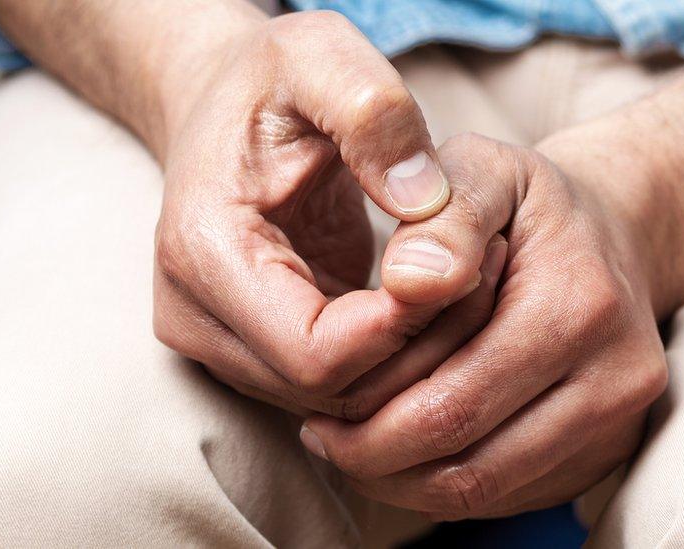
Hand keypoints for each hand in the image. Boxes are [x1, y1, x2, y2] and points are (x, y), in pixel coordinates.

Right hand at [151, 11, 498, 416]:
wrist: (222, 103)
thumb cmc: (270, 79)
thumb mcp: (320, 56)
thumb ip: (373, 116)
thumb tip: (425, 204)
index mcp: (203, 253)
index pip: (314, 354)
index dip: (402, 328)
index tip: (464, 263)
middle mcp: (197, 318)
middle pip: (331, 393)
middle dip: (420, 348)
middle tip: (486, 272)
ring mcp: (222, 344)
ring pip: (340, 404)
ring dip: (415, 358)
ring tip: (469, 279)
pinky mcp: (255, 351)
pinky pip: (340, 387)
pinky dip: (396, 357)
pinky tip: (436, 298)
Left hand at [301, 134, 668, 518]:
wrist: (612, 235)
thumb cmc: (529, 205)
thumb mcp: (484, 170)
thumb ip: (444, 218)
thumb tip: (406, 284)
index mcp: (580, 309)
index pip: (451, 406)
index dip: (368, 424)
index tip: (314, 411)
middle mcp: (616, 379)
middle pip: (468, 468)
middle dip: (377, 465)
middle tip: (323, 440)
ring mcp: (618, 426)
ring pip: (486, 494)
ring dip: (406, 483)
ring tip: (354, 448)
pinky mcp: (608, 452)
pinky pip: (511, 496)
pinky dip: (447, 483)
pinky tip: (409, 446)